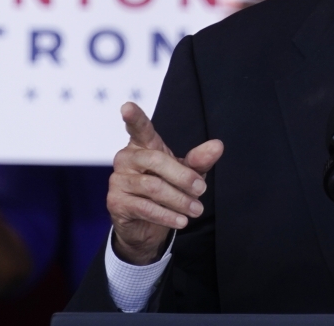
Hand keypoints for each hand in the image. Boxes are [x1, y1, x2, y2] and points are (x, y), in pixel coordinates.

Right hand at [107, 103, 223, 265]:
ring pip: (152, 186)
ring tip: (197, 209)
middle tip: (202, 190)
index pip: (139, 128)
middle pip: (156, 160)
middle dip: (183, 176)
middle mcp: (126, 158)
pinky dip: (167, 215)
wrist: (148, 226)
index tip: (127, 106)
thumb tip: (218, 146)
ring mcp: (118, 180)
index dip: (134, 118)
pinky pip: (144, 207)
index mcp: (143, 145)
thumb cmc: (167, 189)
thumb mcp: (187, 173)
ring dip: (179, 200)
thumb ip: (200, 159)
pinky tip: (181, 220)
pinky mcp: (116, 202)